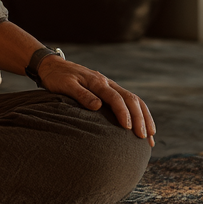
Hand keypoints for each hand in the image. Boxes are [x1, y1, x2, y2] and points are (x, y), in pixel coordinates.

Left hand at [37, 55, 155, 146]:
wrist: (52, 66)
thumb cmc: (57, 77)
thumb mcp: (65, 85)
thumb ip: (81, 95)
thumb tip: (98, 106)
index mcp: (97, 82)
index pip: (116, 98)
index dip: (124, 113)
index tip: (128, 129)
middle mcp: (107, 82)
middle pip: (130, 99)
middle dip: (140, 118)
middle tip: (144, 137)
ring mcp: (109, 85)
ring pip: (133, 100)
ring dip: (144, 117)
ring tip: (150, 136)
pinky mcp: (108, 90)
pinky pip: (127, 101)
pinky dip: (138, 113)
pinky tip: (142, 126)